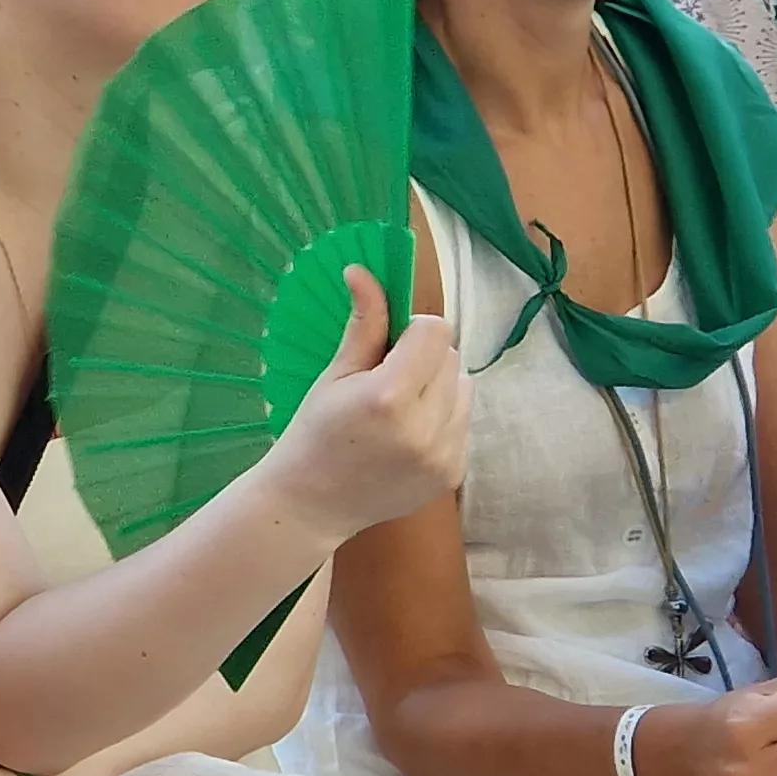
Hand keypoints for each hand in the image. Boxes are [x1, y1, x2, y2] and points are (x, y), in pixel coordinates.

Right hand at [249, 272, 467, 543]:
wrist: (312, 505)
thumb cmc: (314, 433)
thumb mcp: (334, 375)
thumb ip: (364, 323)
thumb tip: (362, 270)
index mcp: (388, 396)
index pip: (435, 331)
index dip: (412, 331)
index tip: (387, 348)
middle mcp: (424, 427)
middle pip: (452, 357)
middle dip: (424, 358)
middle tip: (387, 381)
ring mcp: (443, 455)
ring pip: (465, 386)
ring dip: (439, 387)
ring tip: (400, 410)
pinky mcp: (453, 474)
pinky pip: (463, 421)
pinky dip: (442, 418)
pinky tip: (407, 436)